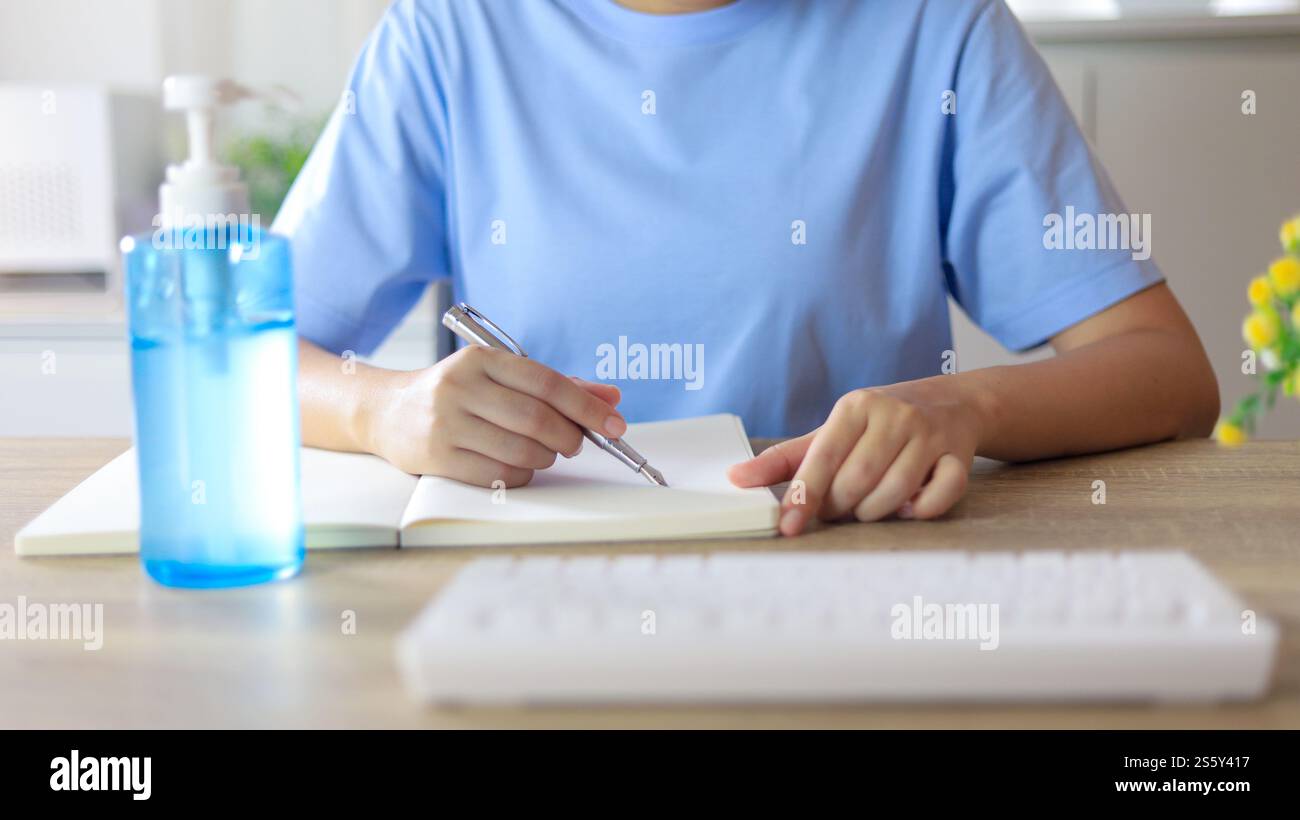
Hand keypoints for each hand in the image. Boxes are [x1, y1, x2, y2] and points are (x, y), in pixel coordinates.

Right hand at [361, 345, 624, 485]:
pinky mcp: (437, 456)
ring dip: (547, 457)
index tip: (615, 423)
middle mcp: (461, 387)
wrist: (387, 411)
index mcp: (482, 359)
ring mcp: (446, 423)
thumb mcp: (502, 377)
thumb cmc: (458, 393)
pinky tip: (520, 464)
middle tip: (576, 443)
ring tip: (545, 452)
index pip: (547, 382)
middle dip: (569, 436)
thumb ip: (558, 385)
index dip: (587, 406)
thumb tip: (611, 398)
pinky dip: (522, 473)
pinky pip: (499, 474)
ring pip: (521, 450)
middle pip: (537, 419)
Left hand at [727, 383, 982, 534]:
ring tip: (868, 507)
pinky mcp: (958, 454)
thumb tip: (735, 478)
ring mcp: (929, 434)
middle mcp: (894, 415)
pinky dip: (922, 509)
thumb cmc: (879, 425)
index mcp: (855, 407)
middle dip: (841, 508)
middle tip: (839, 509)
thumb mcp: (831, 432)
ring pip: (894, 492)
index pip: (822, 458)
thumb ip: (786, 459)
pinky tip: (910, 505)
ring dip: (875, 513)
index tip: (788, 526)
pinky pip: (940, 494)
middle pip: (856, 482)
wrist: (951, 403)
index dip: (804, 496)